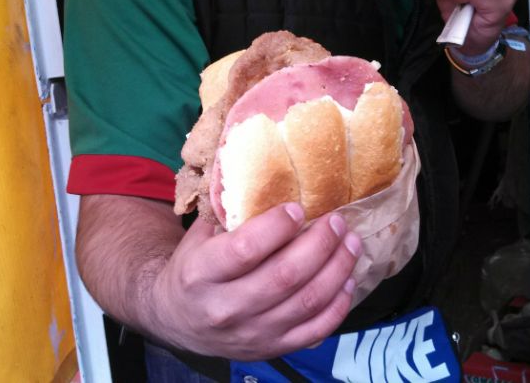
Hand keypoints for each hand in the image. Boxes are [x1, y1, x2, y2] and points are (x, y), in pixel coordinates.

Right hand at [145, 202, 361, 360]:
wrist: (177, 319)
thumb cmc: (194, 269)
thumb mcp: (198, 237)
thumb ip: (230, 215)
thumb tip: (274, 180)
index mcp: (200, 274)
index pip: (245, 250)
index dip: (277, 227)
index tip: (298, 208)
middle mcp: (225, 308)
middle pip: (284, 276)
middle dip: (320, 244)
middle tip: (337, 221)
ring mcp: (251, 332)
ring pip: (306, 302)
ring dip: (337, 269)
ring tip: (351, 243)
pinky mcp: (271, 348)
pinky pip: (315, 330)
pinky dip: (338, 304)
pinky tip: (348, 279)